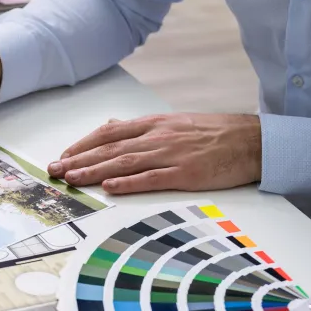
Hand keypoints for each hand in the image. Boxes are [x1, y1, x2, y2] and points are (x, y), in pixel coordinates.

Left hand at [48, 113, 262, 193]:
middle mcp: (159, 136)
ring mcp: (172, 154)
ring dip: (94, 171)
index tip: (63, 155)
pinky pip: (152, 178)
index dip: (82, 144)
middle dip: (79, 159)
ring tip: (72, 179)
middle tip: (55, 170)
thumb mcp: (175, 123)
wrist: (254, 141)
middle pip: (110, 148)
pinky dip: (128, 183)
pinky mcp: (187, 172)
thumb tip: (112, 126)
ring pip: (125, 162)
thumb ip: (143, 128)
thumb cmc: (215, 134)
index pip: (109, 132)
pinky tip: (109, 187)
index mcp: (155, 123)